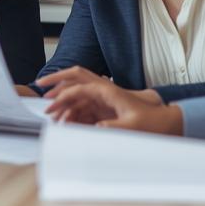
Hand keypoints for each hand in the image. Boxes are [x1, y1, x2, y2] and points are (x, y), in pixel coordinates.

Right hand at [34, 65, 175, 133]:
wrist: (165, 122)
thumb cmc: (151, 122)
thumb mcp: (132, 126)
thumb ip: (112, 127)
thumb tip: (93, 128)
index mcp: (108, 90)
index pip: (78, 87)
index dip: (62, 96)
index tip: (50, 106)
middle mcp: (103, 89)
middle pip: (75, 77)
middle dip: (56, 79)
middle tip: (39, 84)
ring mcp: (103, 97)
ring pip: (76, 92)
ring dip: (63, 99)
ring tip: (50, 112)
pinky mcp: (104, 107)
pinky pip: (83, 105)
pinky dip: (71, 110)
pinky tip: (64, 120)